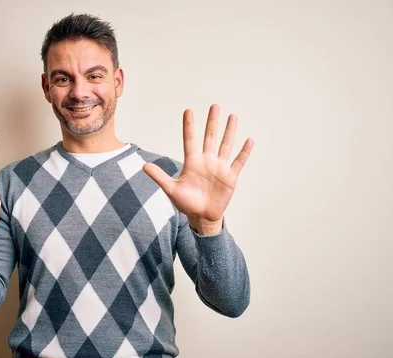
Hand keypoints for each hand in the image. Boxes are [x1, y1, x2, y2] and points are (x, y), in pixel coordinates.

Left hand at [143, 105, 252, 233]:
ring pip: (225, 145)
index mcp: (192, 162)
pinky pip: (238, 162)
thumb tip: (144, 166)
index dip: (189, 126)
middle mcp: (207, 161)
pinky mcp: (230, 177)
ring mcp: (219, 168)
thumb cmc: (186, 204)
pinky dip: (244, 152)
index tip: (188, 111)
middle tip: (214, 106)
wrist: (202, 217)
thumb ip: (159, 176)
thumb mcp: (171, 190)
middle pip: (210, 137)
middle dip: (212, 122)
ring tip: (232, 117)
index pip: (190, 140)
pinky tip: (249, 140)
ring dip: (229, 131)